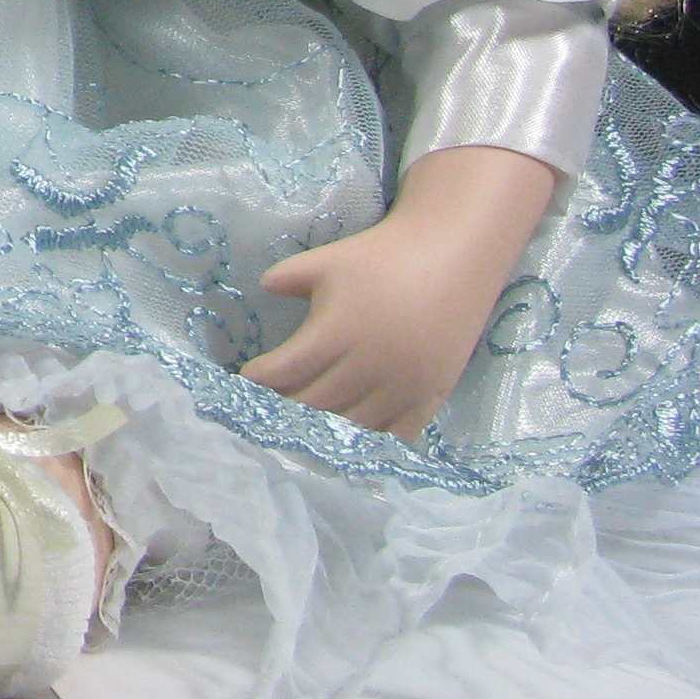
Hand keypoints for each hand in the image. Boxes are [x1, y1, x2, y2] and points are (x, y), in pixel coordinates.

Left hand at [242, 144, 559, 438]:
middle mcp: (369, 367)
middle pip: (314, 405)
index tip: (246, 380)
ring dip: (321, 430)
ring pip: (351, 427)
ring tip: (300, 426)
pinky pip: (396, 435)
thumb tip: (262, 288)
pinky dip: (368, 442)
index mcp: (338, 333)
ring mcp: (404, 387)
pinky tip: (349, 439)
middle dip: (284, 408)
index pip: (286, 372)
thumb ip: (288, 277)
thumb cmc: (383, 256)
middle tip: (266, 408)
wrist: (453, 256)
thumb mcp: (327, 261)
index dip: (261, 380)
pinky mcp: (432, 396)